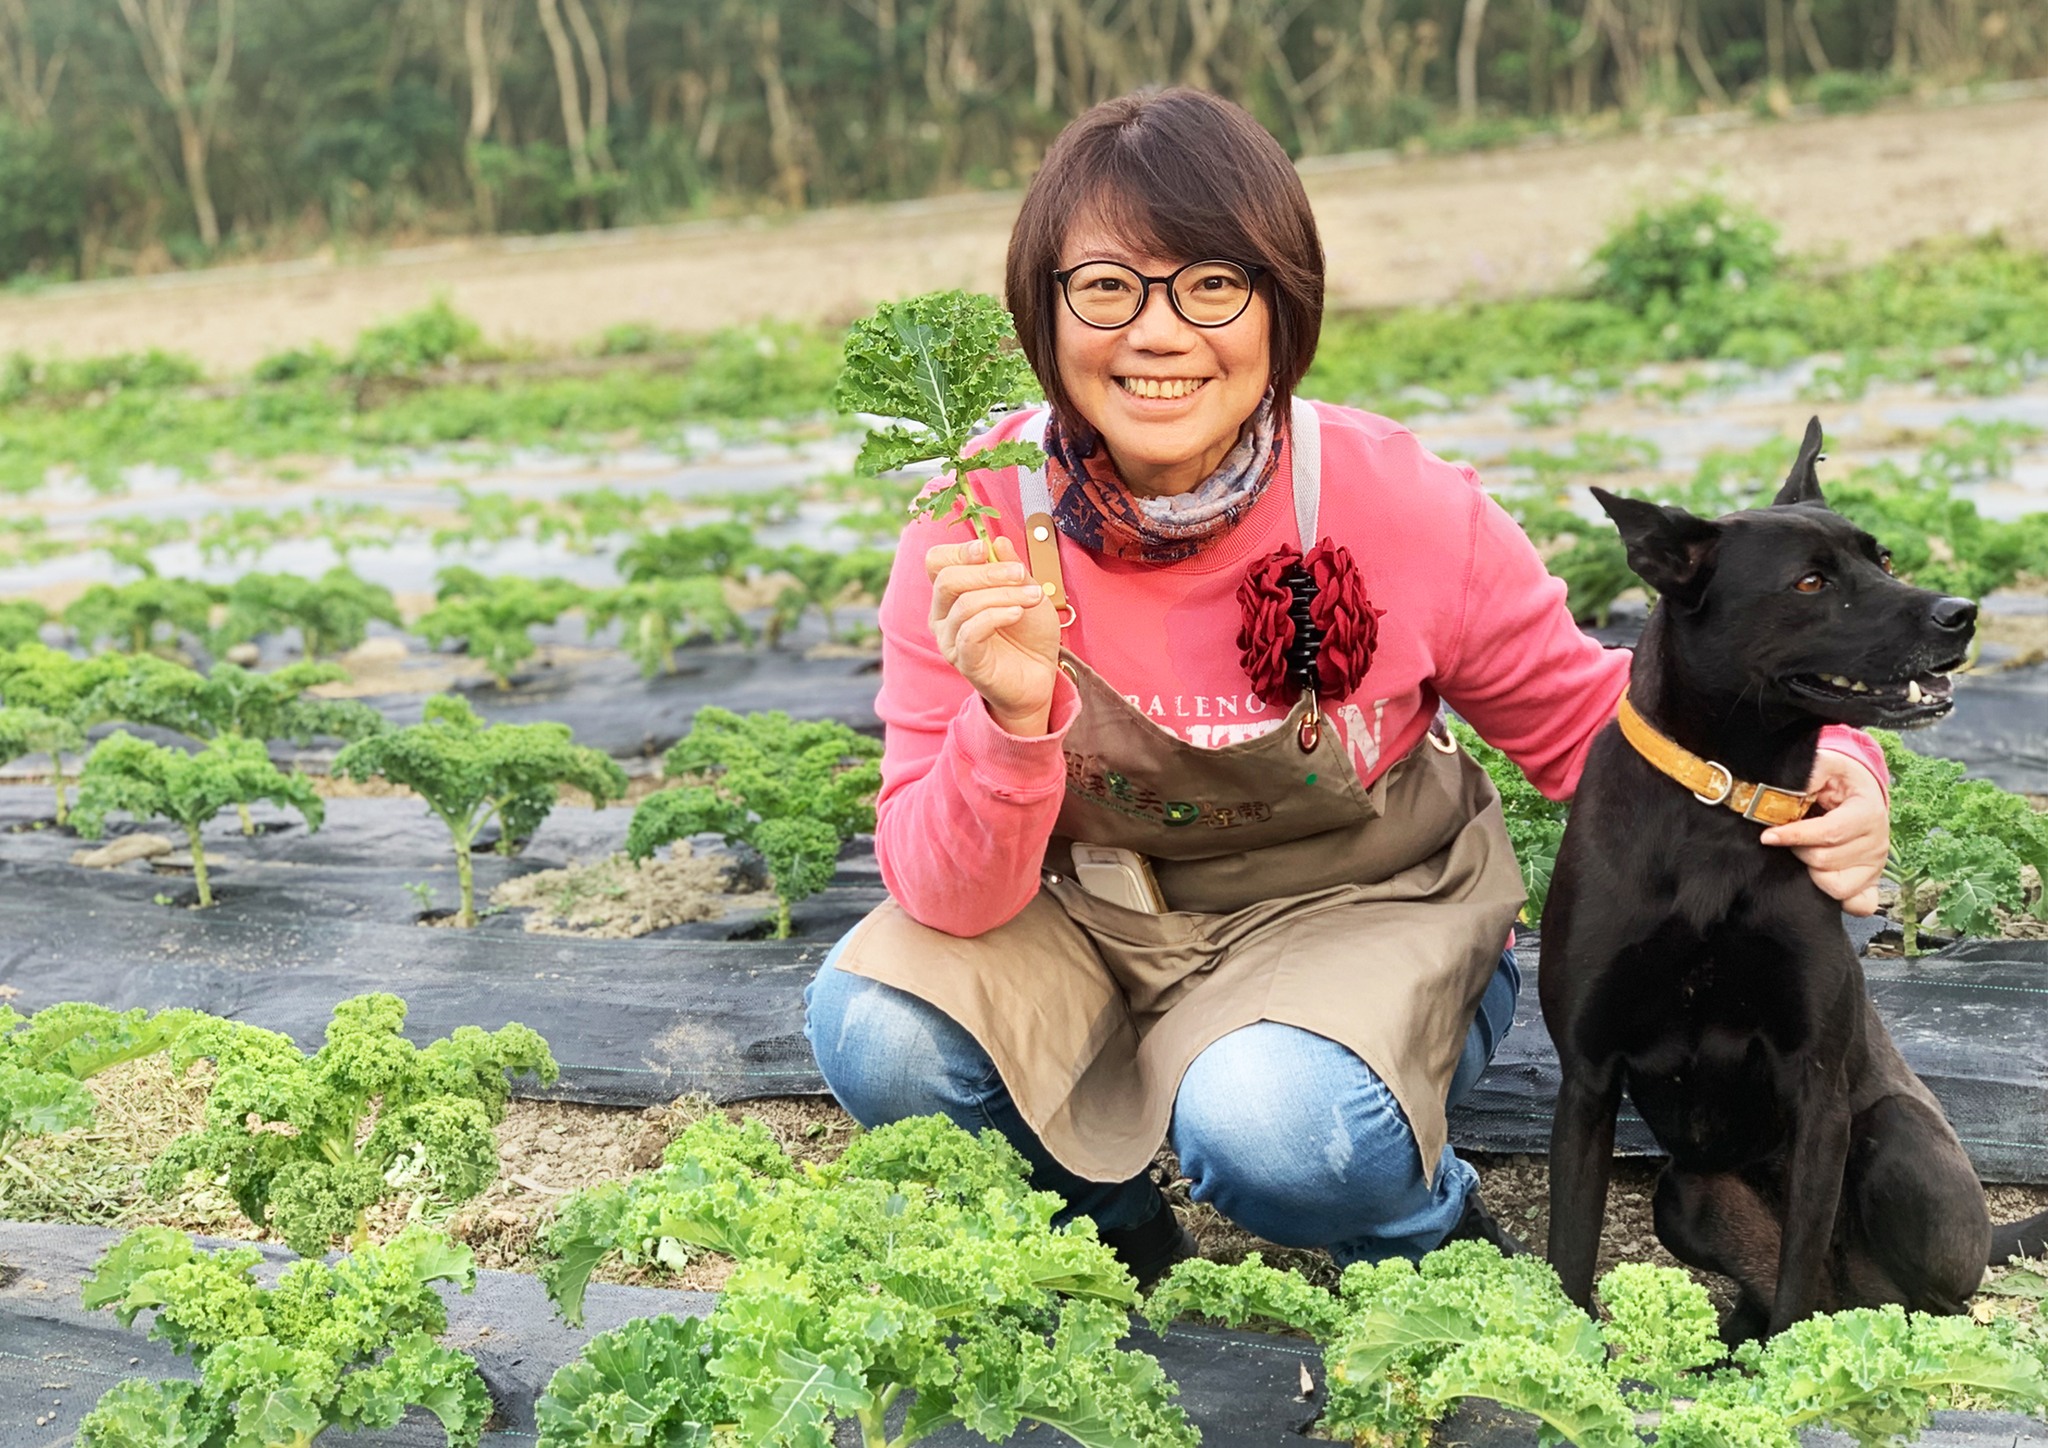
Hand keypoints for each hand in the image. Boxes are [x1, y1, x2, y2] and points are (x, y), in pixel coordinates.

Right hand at [925, 534, 1060, 734]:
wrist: (1040, 675)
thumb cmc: (1029, 633)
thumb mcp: (1027, 590)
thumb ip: (1012, 567)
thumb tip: (998, 541)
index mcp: (952, 594)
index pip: (937, 563)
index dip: (957, 551)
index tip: (984, 547)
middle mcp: (942, 615)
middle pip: (947, 580)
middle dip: (987, 572)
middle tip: (1019, 574)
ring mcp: (950, 639)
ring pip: (964, 604)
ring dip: (1003, 594)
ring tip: (1033, 596)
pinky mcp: (964, 660)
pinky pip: (971, 632)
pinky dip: (996, 616)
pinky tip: (1017, 613)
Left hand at [1759, 750, 1889, 915]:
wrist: (1859, 789)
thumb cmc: (1837, 778)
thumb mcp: (1824, 765)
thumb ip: (1807, 774)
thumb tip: (1784, 789)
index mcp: (1868, 812)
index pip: (1829, 833)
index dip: (1795, 836)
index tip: (1768, 836)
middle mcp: (1878, 842)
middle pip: (1826, 860)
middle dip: (1798, 850)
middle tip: (1788, 837)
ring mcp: (1877, 866)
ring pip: (1836, 885)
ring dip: (1811, 871)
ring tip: (1804, 851)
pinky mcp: (1873, 882)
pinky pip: (1860, 905)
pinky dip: (1840, 899)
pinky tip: (1822, 879)